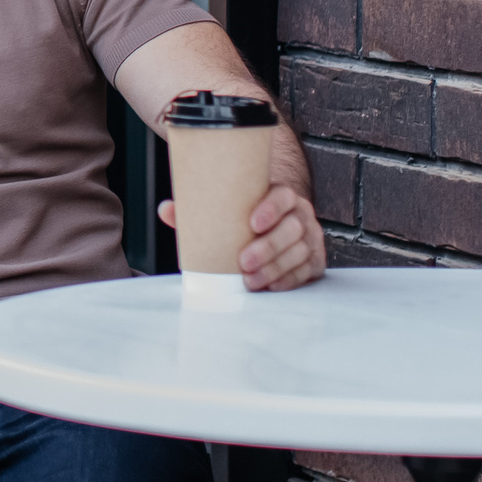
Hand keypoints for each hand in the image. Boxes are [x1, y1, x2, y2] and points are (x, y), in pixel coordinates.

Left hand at [158, 184, 327, 291]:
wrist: (273, 227)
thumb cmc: (245, 218)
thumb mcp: (225, 210)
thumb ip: (199, 209)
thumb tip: (166, 210)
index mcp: (281, 195)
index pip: (282, 196)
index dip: (271, 208)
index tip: (252, 223)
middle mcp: (300, 214)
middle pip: (292, 228)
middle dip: (269, 247)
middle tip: (244, 262)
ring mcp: (310, 237)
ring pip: (299, 251)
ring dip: (275, 268)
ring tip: (251, 280)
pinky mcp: (314, 260)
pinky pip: (306, 270)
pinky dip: (289, 279)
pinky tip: (271, 286)